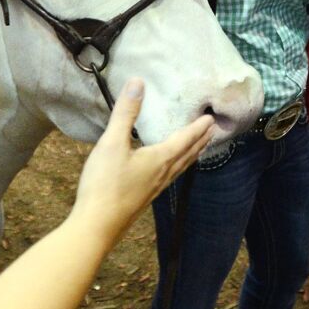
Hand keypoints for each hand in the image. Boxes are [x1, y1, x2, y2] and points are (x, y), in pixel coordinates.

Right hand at [69, 80, 215, 243]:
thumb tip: (138, 83)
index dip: (198, 128)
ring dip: (191, 156)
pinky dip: (176, 168)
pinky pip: (168, 178)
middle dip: (200, 142)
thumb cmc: (105, 183)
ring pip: (179, 169)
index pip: (185, 140)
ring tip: (198, 150)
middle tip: (212, 132)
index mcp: (160, 159)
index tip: (211, 119)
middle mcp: (163, 175)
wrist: (96, 226)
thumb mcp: (112, 143)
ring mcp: (154, 189)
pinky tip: (166, 172)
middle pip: (187, 155)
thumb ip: (125, 113)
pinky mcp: (143, 199)